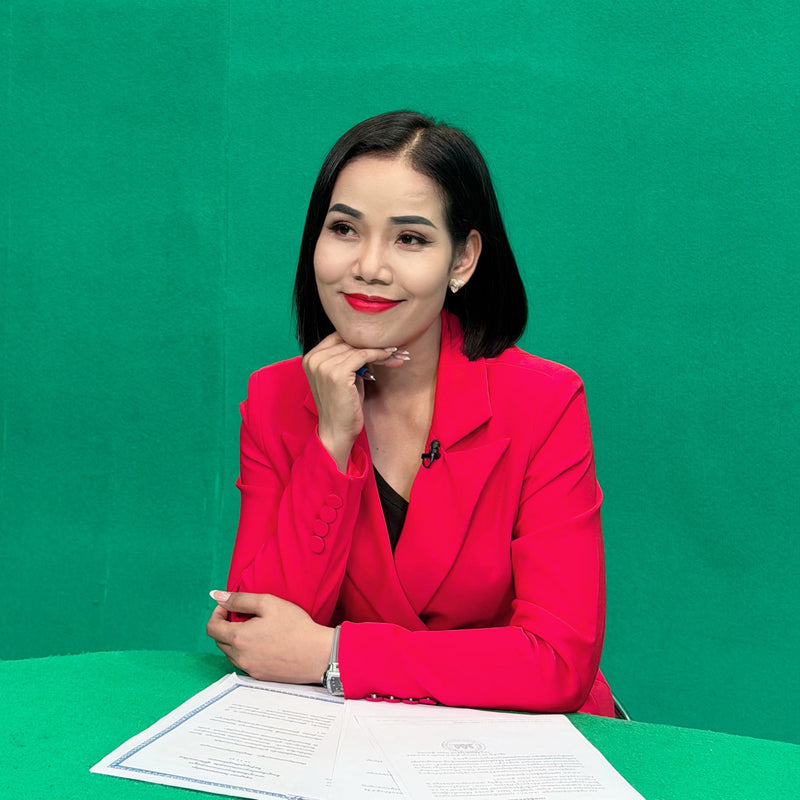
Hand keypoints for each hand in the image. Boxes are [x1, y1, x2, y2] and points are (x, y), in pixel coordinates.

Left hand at [206, 591, 333, 683]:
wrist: (317, 654)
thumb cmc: (295, 626)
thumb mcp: (268, 603)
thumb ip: (240, 599)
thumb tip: (216, 596)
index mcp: (238, 638)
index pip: (212, 628)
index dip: (217, 613)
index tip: (229, 606)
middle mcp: (240, 657)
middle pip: (219, 641)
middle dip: (225, 626)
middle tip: (243, 616)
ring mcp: (249, 669)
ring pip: (230, 654)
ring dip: (234, 640)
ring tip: (254, 629)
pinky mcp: (260, 677)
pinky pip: (244, 663)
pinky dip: (246, 652)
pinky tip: (263, 643)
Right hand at [302, 333, 404, 469]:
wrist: (337, 432)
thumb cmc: (342, 406)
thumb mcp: (342, 377)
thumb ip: (347, 358)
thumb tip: (370, 340)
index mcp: (310, 358)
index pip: (338, 337)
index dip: (360, 338)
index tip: (380, 340)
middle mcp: (313, 359)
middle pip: (348, 340)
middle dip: (372, 343)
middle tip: (394, 346)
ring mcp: (324, 365)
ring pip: (357, 348)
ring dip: (379, 349)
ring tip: (396, 353)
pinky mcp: (337, 373)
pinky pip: (363, 355)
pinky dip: (378, 354)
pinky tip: (389, 355)